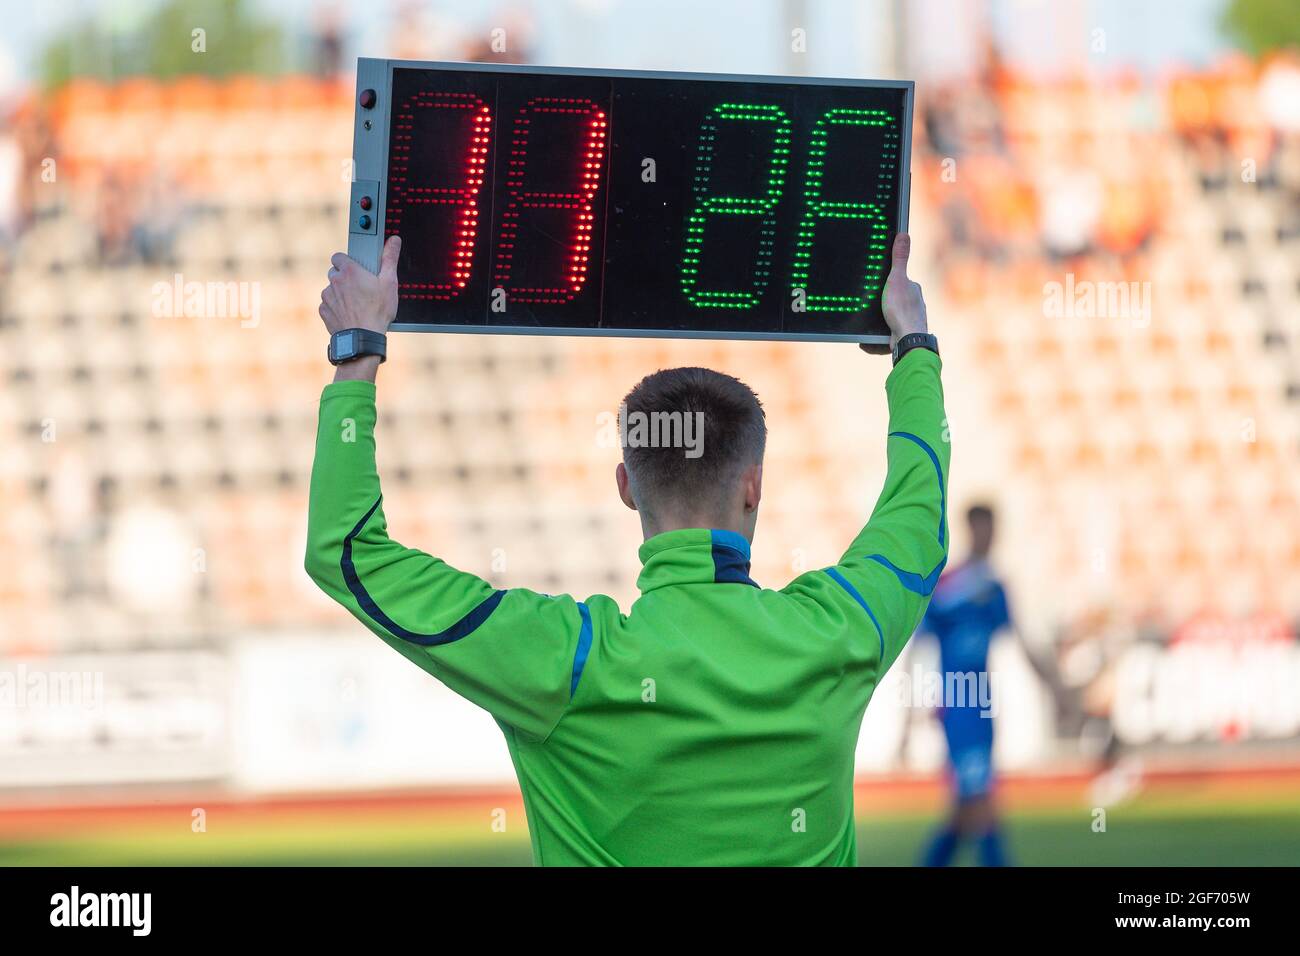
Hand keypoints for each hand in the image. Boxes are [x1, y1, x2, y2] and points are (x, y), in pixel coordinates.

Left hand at [319, 235, 401, 335]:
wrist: (363, 338)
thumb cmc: (377, 311)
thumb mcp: (389, 282)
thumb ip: (390, 258)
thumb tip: (394, 240)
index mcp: (349, 270)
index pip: (338, 256)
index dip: (347, 261)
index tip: (356, 268)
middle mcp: (334, 281)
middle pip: (335, 272)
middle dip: (345, 278)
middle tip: (360, 288)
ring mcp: (327, 297)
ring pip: (331, 289)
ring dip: (340, 294)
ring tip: (356, 304)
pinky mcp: (324, 311)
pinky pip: (328, 305)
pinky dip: (336, 308)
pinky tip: (349, 314)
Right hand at [860, 232, 926, 354]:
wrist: (906, 340)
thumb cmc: (902, 310)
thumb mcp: (896, 279)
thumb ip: (899, 258)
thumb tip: (904, 234)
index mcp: (913, 289)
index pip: (898, 280)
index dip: (887, 283)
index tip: (877, 289)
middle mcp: (915, 304)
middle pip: (893, 299)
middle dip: (883, 303)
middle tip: (872, 306)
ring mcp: (910, 319)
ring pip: (891, 316)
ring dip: (881, 320)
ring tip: (873, 322)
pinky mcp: (903, 334)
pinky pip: (888, 332)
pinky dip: (880, 334)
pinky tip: (873, 337)